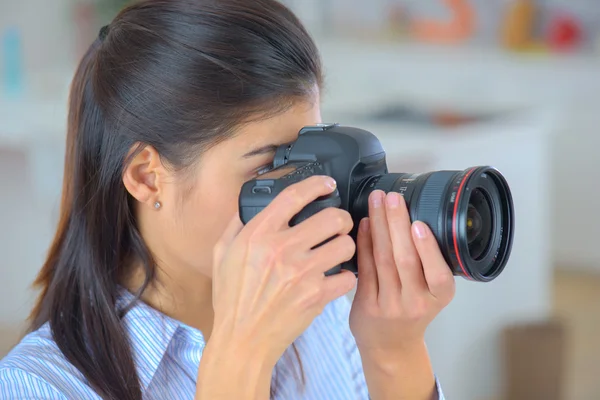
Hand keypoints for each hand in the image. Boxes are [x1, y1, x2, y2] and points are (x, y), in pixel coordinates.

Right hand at [210, 175, 356, 366]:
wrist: (242, 339)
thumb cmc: (232, 299)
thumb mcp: (222, 255)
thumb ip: (236, 226)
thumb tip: (248, 207)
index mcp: (258, 235)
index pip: (294, 196)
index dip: (316, 184)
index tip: (328, 184)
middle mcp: (282, 249)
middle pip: (332, 218)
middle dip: (341, 218)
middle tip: (338, 224)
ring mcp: (302, 273)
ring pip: (345, 245)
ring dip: (345, 246)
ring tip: (338, 251)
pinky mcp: (316, 296)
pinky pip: (347, 277)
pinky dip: (345, 277)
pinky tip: (336, 278)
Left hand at [350, 190, 454, 356]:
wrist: (391, 346)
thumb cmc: (412, 312)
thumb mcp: (431, 292)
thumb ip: (427, 263)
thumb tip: (412, 216)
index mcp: (438, 296)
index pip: (437, 273)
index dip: (427, 248)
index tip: (419, 223)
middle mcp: (415, 302)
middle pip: (405, 259)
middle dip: (397, 224)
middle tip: (392, 197)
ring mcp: (389, 305)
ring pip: (383, 260)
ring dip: (379, 227)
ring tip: (377, 202)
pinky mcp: (366, 305)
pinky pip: (365, 268)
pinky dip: (364, 243)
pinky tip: (364, 223)